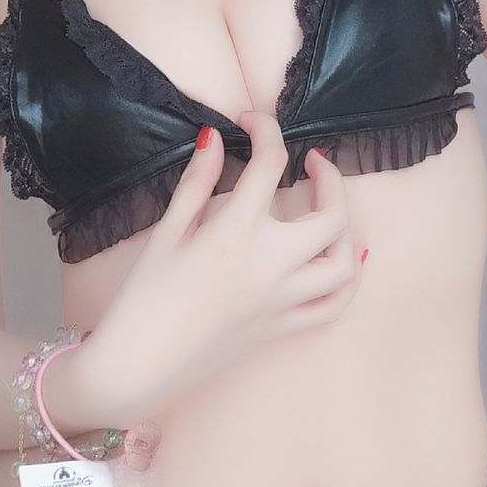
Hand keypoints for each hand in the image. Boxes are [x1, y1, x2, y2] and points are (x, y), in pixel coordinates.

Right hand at [77, 112, 363, 429]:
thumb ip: (196, 183)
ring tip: (328, 211)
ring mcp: (281, 301)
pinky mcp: (282, 328)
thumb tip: (215, 137)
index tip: (251, 121)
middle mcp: (269, 267)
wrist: (139, 365)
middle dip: (329, 177)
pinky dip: (346, 280)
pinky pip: (333, 305)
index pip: (269, 165)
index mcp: (233, 235)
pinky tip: (342, 260)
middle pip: (330, 215)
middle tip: (311, 162)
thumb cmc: (143, 299)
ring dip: (346, 230)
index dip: (265, 130)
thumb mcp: (165, 234)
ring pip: (344, 263)